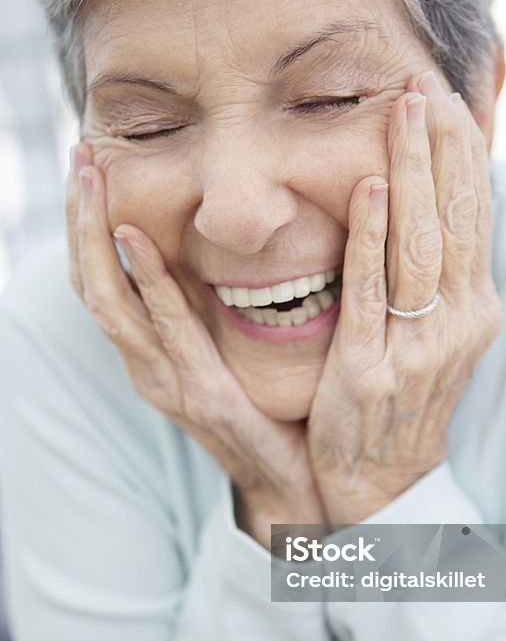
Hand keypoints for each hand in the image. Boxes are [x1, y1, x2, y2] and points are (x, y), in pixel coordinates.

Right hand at [66, 146, 326, 546]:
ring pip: (111, 303)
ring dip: (97, 238)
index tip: (87, 166)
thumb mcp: (226, 352)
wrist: (289, 483)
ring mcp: (169, 383)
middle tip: (81, 157)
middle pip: (92, 285)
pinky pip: (168, 330)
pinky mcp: (203, 396)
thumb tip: (208, 246)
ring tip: (93, 180)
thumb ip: (209, 307)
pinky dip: (148, 283)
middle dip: (80, 220)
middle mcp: (147, 367)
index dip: (86, 226)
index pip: (101, 281)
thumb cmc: (264, 414)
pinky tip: (137, 239)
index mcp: (151, 354)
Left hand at [307, 71, 501, 524]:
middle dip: (438, 151)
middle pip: (450, 221)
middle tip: (423, 87)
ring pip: (418, 245)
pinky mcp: (371, 366)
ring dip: (411, 174)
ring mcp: (417, 345)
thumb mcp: (437, 333)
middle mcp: (457, 323)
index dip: (463, 159)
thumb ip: (439, 275)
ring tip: (403, 115)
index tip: (448, 102)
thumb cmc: (405, 393)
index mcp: (474, 309)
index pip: (474, 219)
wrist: (383, 475)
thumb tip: (432, 205)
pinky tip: (369, 189)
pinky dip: (371, 236)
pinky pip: (372, 291)